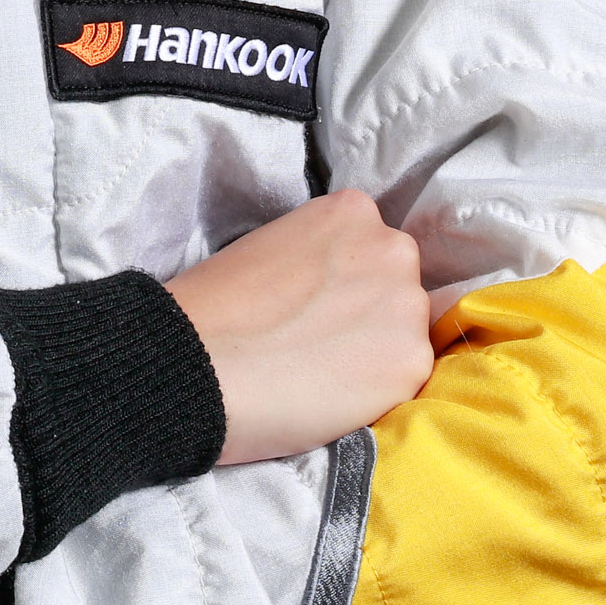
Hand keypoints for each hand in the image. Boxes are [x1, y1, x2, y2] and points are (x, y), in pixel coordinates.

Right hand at [162, 190, 436, 466]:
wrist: (194, 362)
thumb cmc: (213, 307)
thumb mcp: (269, 247)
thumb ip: (317, 257)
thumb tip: (333, 290)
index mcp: (351, 210)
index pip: (370, 245)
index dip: (343, 279)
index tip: (314, 303)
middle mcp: (392, 247)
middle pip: (397, 284)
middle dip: (368, 310)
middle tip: (319, 340)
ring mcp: (407, 305)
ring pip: (404, 332)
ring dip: (376, 350)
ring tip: (322, 371)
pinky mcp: (411, 362)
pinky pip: (404, 377)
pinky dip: (376, 390)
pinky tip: (330, 393)